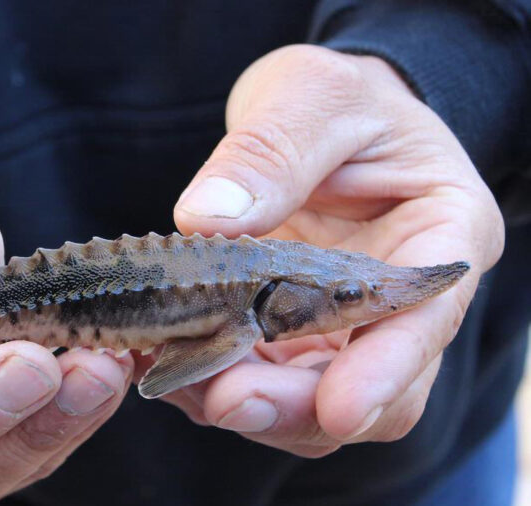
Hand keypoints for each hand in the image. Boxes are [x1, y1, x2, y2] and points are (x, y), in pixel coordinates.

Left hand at [140, 45, 503, 456]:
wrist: (309, 119)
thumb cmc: (332, 98)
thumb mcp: (310, 95)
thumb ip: (270, 152)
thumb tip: (207, 220)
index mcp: (439, 233)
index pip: (424, 321)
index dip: (385, 373)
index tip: (337, 408)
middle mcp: (398, 301)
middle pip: (374, 391)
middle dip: (299, 406)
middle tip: (225, 400)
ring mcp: (342, 329)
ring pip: (314, 405)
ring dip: (251, 407)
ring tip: (181, 385)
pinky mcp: (288, 339)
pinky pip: (261, 382)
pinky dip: (214, 385)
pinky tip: (166, 367)